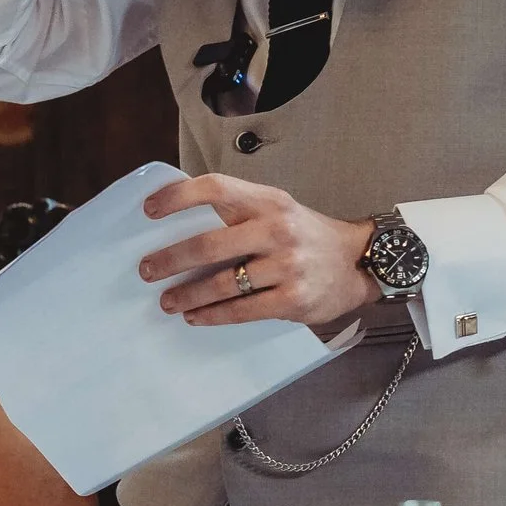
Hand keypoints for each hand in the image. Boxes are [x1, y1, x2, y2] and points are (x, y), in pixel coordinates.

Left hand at [139, 175, 377, 328]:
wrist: (357, 262)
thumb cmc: (307, 235)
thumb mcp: (278, 209)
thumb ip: (239, 212)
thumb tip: (182, 223)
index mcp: (269, 201)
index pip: (216, 188)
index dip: (178, 197)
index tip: (149, 211)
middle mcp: (277, 229)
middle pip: (209, 244)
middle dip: (171, 259)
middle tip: (147, 270)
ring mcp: (286, 266)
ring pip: (222, 283)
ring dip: (187, 295)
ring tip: (167, 301)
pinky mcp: (292, 299)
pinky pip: (241, 310)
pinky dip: (213, 315)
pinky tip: (195, 317)